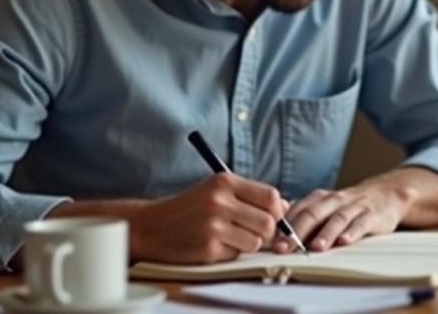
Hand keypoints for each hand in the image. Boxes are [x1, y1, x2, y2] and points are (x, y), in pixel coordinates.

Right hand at [129, 173, 285, 263]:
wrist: (152, 225)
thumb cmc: (190, 207)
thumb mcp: (216, 190)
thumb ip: (250, 195)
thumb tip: (285, 207)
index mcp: (224, 182)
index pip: (270, 196)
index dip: (277, 210)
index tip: (272, 215)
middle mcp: (219, 202)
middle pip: (268, 222)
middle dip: (265, 230)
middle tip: (250, 229)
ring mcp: (213, 226)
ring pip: (256, 242)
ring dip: (247, 242)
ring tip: (228, 235)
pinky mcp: (207, 249)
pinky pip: (236, 254)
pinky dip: (230, 252)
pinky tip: (214, 243)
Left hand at [272, 183, 415, 253]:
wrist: (385, 194)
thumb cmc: (348, 207)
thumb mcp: (324, 208)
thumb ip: (303, 218)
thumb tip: (275, 236)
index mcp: (318, 198)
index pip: (296, 211)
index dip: (281, 227)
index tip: (269, 243)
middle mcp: (333, 200)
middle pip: (312, 214)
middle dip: (295, 232)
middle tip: (283, 248)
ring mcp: (353, 206)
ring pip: (336, 219)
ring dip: (324, 234)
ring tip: (314, 248)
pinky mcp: (371, 215)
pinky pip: (360, 223)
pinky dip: (352, 232)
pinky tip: (344, 242)